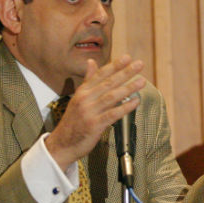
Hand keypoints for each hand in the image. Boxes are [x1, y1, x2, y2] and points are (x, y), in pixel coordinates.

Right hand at [45, 55, 145, 170]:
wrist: (62, 144)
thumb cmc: (73, 121)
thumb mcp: (78, 97)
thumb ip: (88, 80)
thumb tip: (91, 61)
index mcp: (82, 91)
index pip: (100, 74)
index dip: (115, 65)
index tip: (128, 57)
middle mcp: (85, 99)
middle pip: (108, 83)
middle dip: (125, 72)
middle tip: (139, 64)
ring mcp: (89, 112)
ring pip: (111, 97)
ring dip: (128, 88)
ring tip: (141, 81)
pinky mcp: (94, 125)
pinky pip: (112, 114)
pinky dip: (125, 107)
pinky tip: (135, 102)